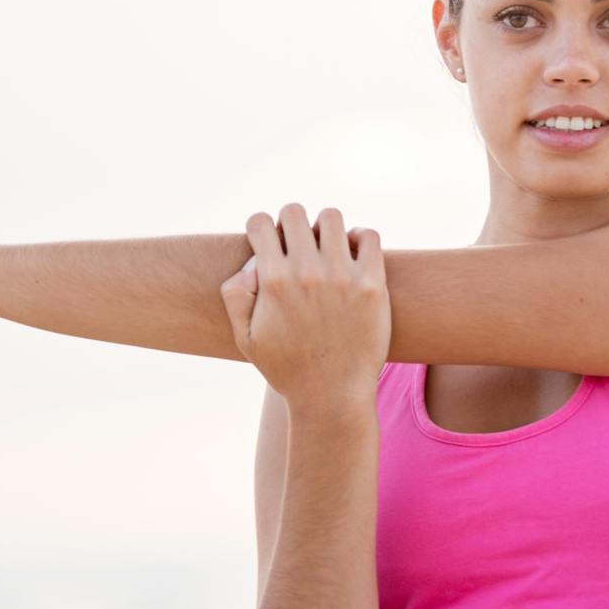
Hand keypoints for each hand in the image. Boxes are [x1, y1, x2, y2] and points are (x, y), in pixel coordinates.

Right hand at [219, 203, 389, 416]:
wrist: (332, 396)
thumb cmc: (287, 368)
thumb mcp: (245, 337)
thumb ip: (235, 295)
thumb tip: (252, 262)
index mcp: (272, 281)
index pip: (261, 222)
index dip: (260, 229)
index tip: (268, 244)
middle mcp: (307, 272)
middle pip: (294, 212)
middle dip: (290, 224)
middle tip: (296, 247)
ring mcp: (342, 276)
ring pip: (331, 217)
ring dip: (324, 228)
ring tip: (326, 248)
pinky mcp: (372, 284)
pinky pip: (369, 236)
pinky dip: (360, 237)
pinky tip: (353, 254)